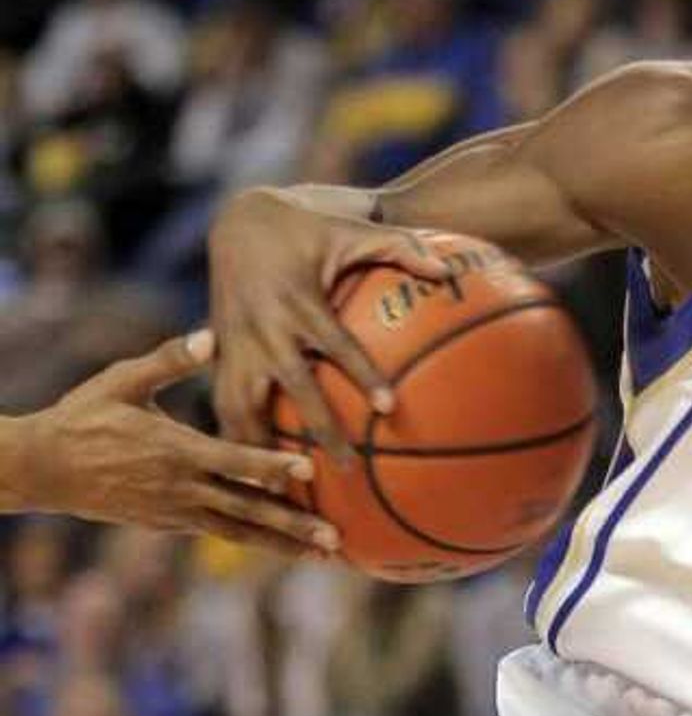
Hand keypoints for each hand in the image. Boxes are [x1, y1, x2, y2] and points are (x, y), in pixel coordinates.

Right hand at [16, 333, 339, 557]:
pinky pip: (219, 532)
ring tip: (321, 556)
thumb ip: (168, 361)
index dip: (272, 467)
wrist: (44, 468)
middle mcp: (181, 489)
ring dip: (282, 545)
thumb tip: (208, 337)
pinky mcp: (168, 525)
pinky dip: (252, 540)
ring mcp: (175, 513)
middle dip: (293, 528)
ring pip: (238, 533)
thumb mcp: (122, 382)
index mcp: (175, 451)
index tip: (309, 472)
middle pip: (247, 512)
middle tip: (336, 541)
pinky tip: (282, 545)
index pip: (234, 462)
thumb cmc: (84, 416)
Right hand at [208, 188, 450, 458]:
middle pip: (292, 388)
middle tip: (347, 469)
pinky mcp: (219, 358)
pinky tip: (252, 482)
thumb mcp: (352, 229)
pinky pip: (222, 407)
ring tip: (283, 495)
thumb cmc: (305, 229)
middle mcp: (263, 328)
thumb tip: (449, 270)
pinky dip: (235, 442)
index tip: (390, 408)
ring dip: (262, 449)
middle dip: (319, 429)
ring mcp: (235, 345)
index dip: (363, 375)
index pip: (335, 344)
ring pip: (242, 406)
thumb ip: (401, 248)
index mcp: (297, 301)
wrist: (237, 220)